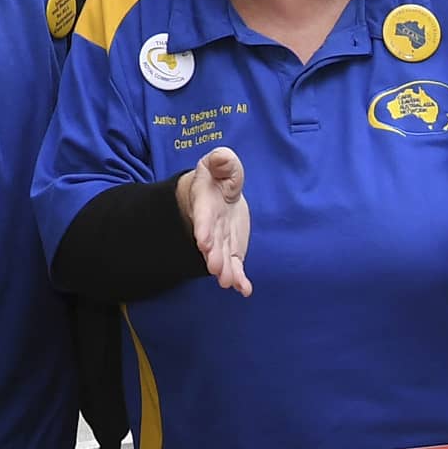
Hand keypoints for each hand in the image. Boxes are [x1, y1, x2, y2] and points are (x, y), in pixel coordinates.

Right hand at [176, 147, 250, 296]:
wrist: (217, 194)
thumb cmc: (217, 177)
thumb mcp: (220, 164)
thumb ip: (222, 161)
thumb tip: (222, 158)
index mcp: (205, 203)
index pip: (203, 217)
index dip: (203, 229)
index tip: (203, 241)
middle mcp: (211, 226)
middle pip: (211, 243)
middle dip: (212, 255)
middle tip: (215, 268)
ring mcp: (221, 241)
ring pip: (222, 258)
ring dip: (224, 270)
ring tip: (228, 282)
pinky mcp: (232, 250)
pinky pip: (235, 266)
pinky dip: (239, 279)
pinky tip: (244, 290)